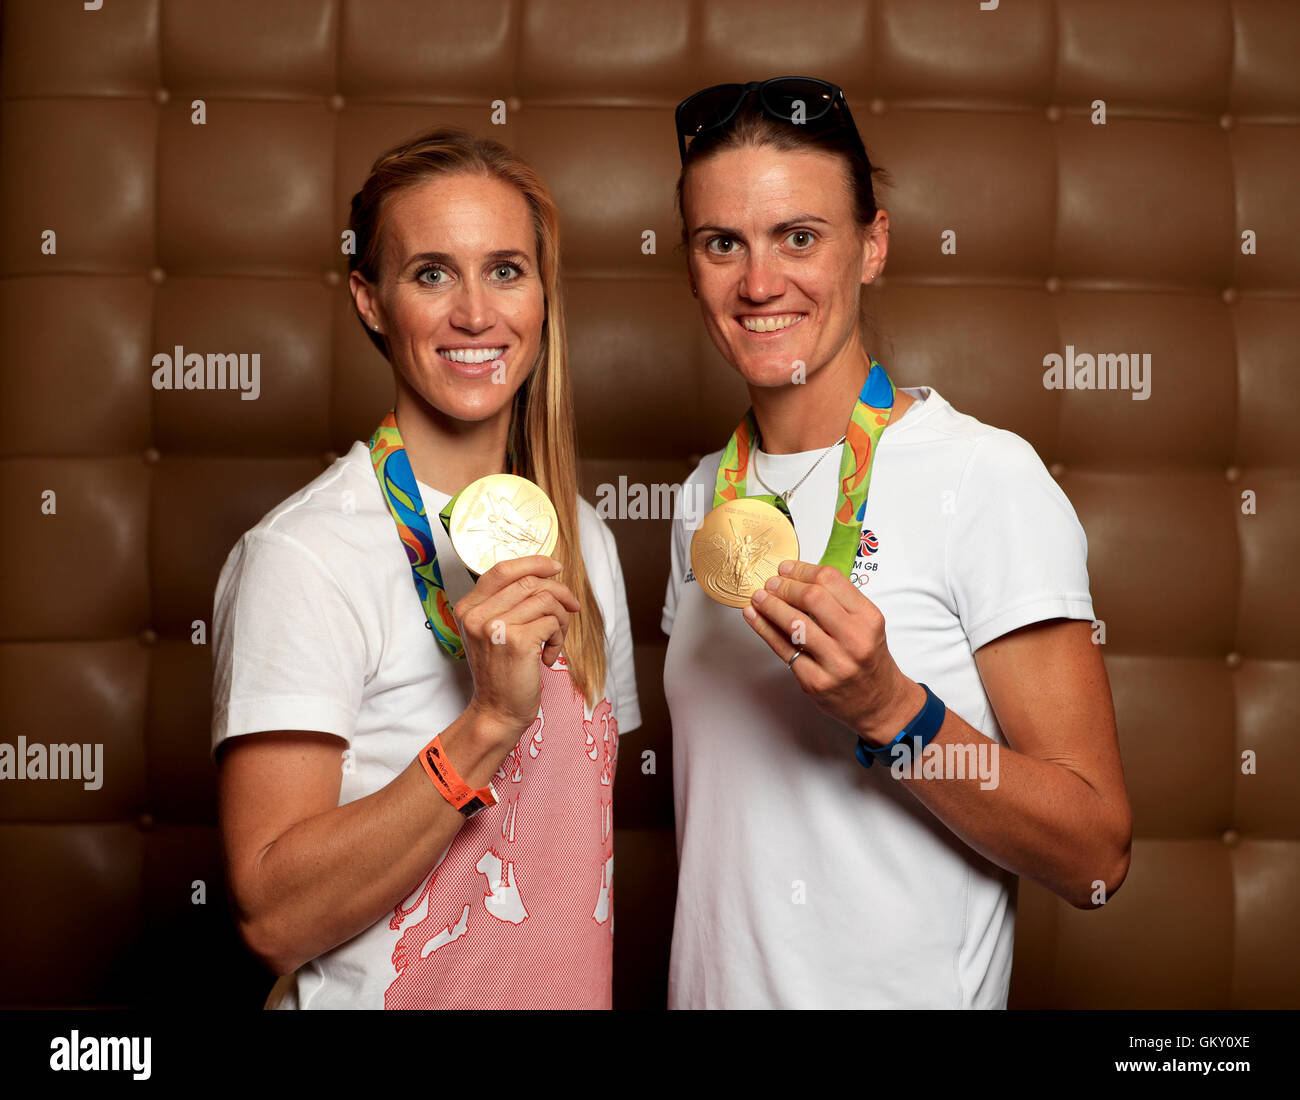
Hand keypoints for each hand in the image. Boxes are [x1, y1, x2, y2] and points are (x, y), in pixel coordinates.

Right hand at [453, 555, 579, 748]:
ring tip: (554, 640)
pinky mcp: (517, 642)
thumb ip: (506, 603)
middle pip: (530, 582)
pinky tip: (548, 656)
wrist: (497, 712)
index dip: (534, 563)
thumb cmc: (500, 672)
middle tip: (571, 609)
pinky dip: (559, 638)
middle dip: (559, 593)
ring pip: (546, 600)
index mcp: (467, 607)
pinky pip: (552, 622)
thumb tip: (544, 574)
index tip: (556, 567)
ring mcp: (495, 627)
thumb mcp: (491, 632)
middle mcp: (477, 614)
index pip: (503, 569)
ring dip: (561, 619)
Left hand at [742, 560, 925, 747]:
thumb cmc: (868, 658)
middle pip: (811, 598)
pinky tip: (754, 617)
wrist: (880, 702)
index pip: (830, 580)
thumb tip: (797, 578)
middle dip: (785, 586)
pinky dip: (764, 629)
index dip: (802, 570)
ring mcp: (834, 663)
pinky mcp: (815, 682)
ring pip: (794, 624)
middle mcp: (854, 639)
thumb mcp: (866, 625)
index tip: (785, 569)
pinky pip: (784, 650)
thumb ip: (838, 602)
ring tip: (758, 597)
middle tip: (770, 583)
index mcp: (868, 618)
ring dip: (770, 606)